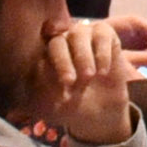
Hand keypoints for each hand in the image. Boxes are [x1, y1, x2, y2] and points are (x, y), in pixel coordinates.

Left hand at [32, 15, 137, 146]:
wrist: (99, 113)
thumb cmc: (71, 106)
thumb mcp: (52, 106)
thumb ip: (42, 89)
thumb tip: (40, 71)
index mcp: (44, 57)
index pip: (41, 53)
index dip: (50, 67)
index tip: (63, 84)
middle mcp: (62, 42)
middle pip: (57, 41)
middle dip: (63, 61)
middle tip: (71, 81)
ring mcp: (84, 36)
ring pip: (79, 32)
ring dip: (83, 56)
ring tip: (90, 76)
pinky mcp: (105, 36)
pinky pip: (102, 33)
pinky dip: (102, 53)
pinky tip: (103, 72)